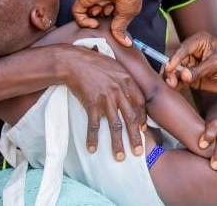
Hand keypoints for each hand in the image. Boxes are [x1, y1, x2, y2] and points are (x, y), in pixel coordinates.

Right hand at [59, 44, 146, 159]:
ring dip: (117, 143)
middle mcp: (119, 91)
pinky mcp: (91, 104)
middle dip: (135, 137)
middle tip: (139, 151)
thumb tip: (128, 91)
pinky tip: (92, 148)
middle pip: (131, 118)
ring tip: (119, 156)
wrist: (74, 61)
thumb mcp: (115, 65)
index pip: (140, 103)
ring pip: (115, 125)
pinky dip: (92, 138)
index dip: (142, 118)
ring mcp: (106, 99)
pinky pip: (93, 125)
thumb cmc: (94, 61)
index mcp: (127, 81)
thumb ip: (124, 78)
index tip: (143, 129)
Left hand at [72, 0, 145, 46]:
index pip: (103, 19)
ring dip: (96, 18)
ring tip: (107, 10)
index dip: (107, 26)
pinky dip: (84, 21)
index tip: (114, 27)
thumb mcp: (126, 16)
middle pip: (94, 17)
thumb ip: (120, 29)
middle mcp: (99, 1)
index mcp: (110, 4)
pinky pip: (77, 13)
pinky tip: (94, 22)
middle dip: (102, 21)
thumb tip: (126, 44)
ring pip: (86, 16)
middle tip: (110, 16)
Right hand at [163, 32, 216, 92]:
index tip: (169, 68)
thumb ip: (199, 71)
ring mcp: (193, 65)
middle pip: (176, 61)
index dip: (175, 59)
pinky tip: (175, 89)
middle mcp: (193, 52)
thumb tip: (182, 75)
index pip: (183, 49)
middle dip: (171, 71)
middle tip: (170, 80)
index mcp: (199, 41)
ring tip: (172, 85)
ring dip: (173, 79)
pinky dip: (178, 85)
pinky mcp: (194, 78)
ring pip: (177, 72)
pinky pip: (182, 81)